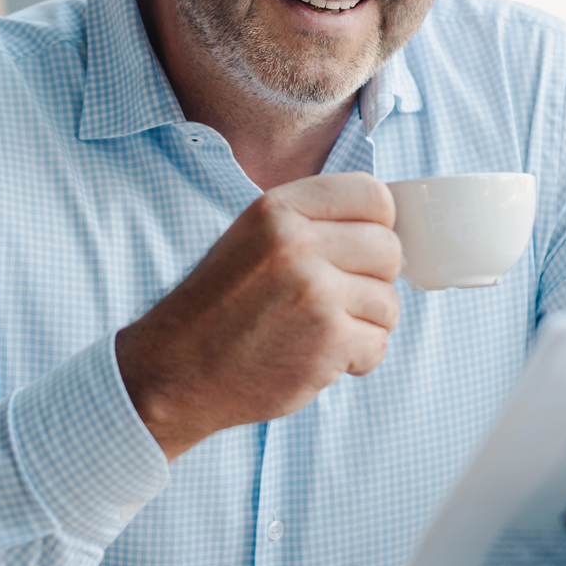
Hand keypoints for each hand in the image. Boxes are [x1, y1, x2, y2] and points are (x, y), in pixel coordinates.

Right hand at [115, 173, 400, 458]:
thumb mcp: (253, 239)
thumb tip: (387, 228)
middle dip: (374, 281)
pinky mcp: (328, 340)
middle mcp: (297, 243)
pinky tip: (319, 358)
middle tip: (339, 301)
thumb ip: (312, 224)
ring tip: (322, 332)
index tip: (362, 252)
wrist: (177, 371)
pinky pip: (379, 344)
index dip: (379, 225)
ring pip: (389, 302)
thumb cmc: (220, 309)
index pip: (373, 194)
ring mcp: (315, 291)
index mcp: (278, 209)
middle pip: (389, 248)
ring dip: (366, 325)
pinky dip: (357, 360)